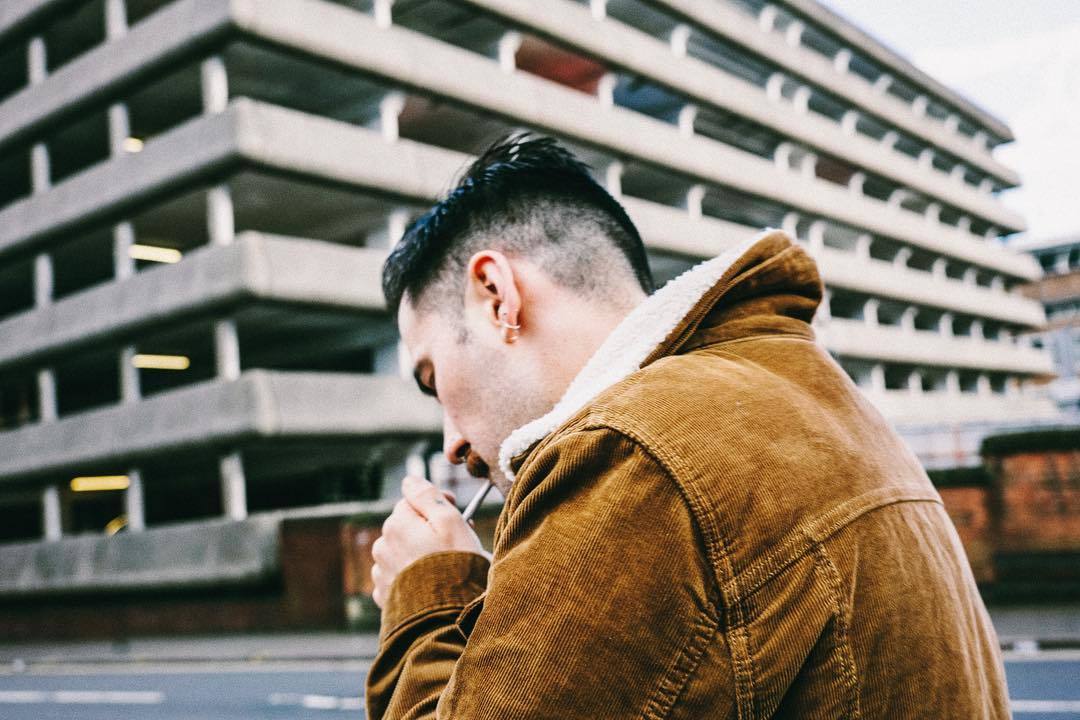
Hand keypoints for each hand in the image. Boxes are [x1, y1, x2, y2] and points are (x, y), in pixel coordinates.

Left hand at [371, 475, 487, 607]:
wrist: (445, 618)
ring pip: (402, 550)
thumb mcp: (450, 522)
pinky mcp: (385, 596)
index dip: (437, 503)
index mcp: (396, 524)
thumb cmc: (454, 568)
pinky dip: (412, 575)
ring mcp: (382, 573)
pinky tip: (430, 583)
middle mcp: (382, 546)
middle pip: (406, 525)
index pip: (412, 500)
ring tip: (443, 566)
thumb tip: (409, 479)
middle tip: (456, 542)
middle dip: (428, 529)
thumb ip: (427, 495)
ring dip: (419, 552)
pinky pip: (399, 576)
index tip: (458, 513)